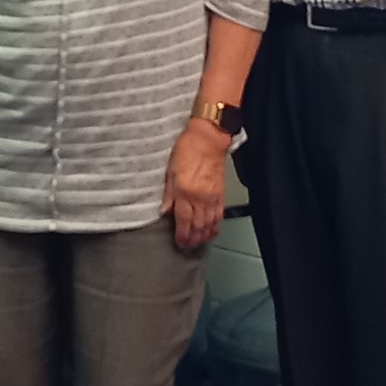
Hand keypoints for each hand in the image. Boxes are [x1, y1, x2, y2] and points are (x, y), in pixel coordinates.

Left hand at [161, 119, 229, 248]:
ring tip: (199, 242)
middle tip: (188, 247)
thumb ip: (168, 194)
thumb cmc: (188, 149)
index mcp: (185, 192)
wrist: (208, 138)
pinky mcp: (220, 193)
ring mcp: (212, 196)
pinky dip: (216, 225)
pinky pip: (219, 214)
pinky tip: (212, 230)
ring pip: (210, 223)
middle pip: (198, 226)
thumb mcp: (169, 170)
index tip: (179, 242)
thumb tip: (164, 211)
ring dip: (204, 235)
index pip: (184, 221)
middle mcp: (200, 197)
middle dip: (193, 239)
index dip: (182, 235)